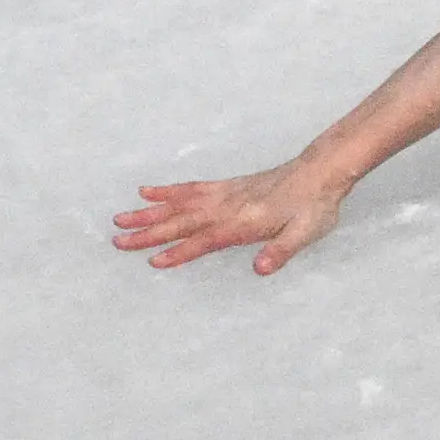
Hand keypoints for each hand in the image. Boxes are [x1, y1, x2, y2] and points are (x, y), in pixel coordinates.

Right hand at [111, 158, 350, 273]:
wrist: (322, 170)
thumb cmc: (315, 206)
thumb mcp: (306, 233)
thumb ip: (281, 251)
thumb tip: (260, 269)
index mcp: (242, 222)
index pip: (204, 241)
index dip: (180, 252)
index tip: (151, 260)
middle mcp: (227, 207)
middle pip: (182, 222)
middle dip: (149, 233)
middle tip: (117, 241)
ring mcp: (225, 194)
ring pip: (179, 204)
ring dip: (149, 212)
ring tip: (120, 218)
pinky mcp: (227, 186)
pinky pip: (192, 187)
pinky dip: (168, 190)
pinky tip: (147, 191)